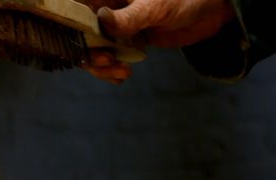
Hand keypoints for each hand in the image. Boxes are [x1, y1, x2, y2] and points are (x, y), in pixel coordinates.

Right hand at [85, 0, 235, 83]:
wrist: (209, 10)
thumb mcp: (154, 6)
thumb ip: (129, 16)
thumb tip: (102, 21)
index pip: (74, 6)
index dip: (66, 23)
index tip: (74, 42)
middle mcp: (107, 6)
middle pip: (80, 31)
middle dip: (88, 51)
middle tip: (108, 61)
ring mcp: (117, 24)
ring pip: (95, 47)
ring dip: (101, 65)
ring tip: (120, 72)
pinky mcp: (130, 39)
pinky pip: (112, 56)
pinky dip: (112, 70)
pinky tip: (122, 77)